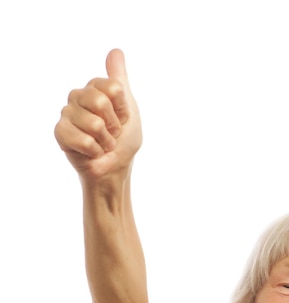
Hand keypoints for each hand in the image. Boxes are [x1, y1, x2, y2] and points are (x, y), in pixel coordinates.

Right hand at [54, 49, 141, 181]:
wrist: (115, 167)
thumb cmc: (123, 140)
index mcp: (95, 88)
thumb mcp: (129, 108)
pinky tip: (92, 152)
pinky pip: (84, 140)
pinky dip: (95, 151)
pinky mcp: (60, 132)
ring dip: (106, 141)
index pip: (113, 87)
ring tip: (102, 143)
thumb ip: (120, 80)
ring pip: (94, 123)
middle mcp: (78, 97)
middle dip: (114, 125)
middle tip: (111, 133)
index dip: (123, 108)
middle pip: (100, 101)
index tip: (122, 118)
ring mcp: (67, 113)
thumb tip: (116, 51)